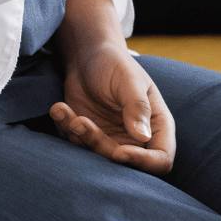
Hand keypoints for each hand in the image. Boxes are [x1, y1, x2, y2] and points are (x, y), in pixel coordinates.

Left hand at [50, 43, 175, 175]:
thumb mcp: (128, 80)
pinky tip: (59, 109)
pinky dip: (65, 129)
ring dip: (77, 135)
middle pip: (124, 163)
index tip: (119, 152)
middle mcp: (136, 138)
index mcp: (156, 125)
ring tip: (63, 109)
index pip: (161, 159)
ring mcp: (111, 140)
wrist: (87, 57)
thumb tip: (143, 137)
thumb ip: (137, 107)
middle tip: (80, 122)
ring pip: (96, 157)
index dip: (143, 162)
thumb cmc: (115, 64)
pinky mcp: (88, 139)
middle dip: (99, 145)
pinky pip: (76, 146)